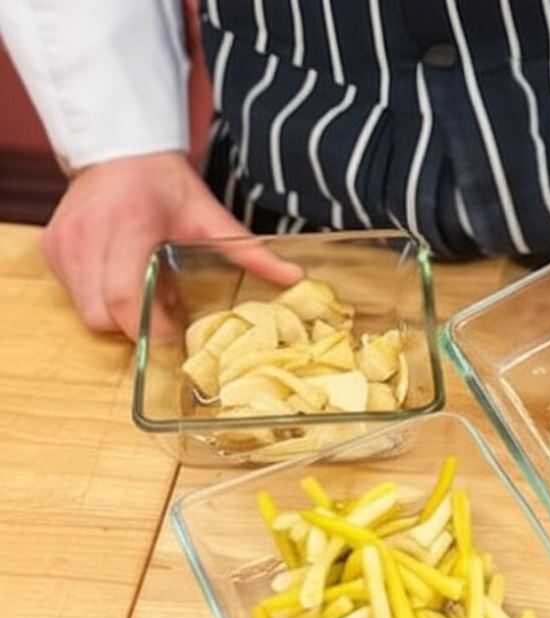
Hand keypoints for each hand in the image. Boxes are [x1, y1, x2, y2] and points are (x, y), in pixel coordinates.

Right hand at [41, 151, 302, 338]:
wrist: (120, 149)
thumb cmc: (164, 182)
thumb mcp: (209, 214)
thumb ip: (249, 250)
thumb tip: (292, 276)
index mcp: (128, 228)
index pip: (126, 297)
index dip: (150, 324)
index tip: (175, 330)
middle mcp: (88, 238)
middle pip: (102, 314)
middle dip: (133, 325)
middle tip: (162, 312)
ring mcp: (65, 244)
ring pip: (85, 310)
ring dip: (115, 314)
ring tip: (142, 291)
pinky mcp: (51, 248)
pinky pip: (72, 293)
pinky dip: (98, 296)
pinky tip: (120, 278)